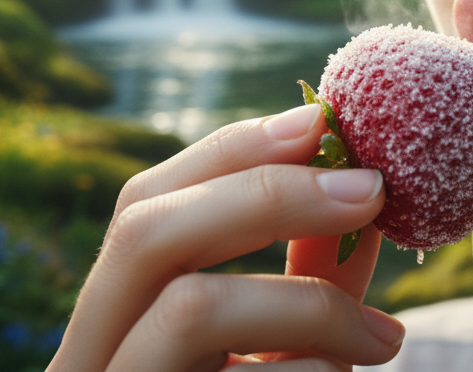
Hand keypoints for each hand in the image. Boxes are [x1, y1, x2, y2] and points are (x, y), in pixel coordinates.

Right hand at [46, 103, 403, 371]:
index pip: (143, 201)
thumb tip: (363, 183)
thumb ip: (311, 275)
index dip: (233, 152)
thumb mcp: (280, 342)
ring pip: (190, 309)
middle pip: (145, 229)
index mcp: (113, 318)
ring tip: (384, 337)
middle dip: (266, 194)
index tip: (322, 123)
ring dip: (309, 304)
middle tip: (370, 192)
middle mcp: (88, 357)